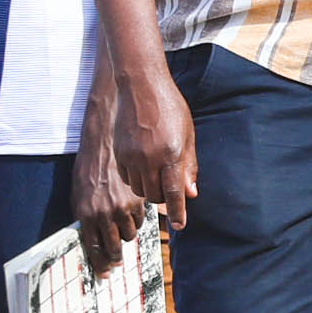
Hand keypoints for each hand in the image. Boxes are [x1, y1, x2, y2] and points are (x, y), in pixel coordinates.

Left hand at [74, 123, 142, 275]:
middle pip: (113, 247)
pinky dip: (136, 220)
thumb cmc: (88, 170)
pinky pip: (140, 220)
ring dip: (126, 235)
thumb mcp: (78, 195)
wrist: (104, 145)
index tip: (103, 274)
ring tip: (122, 228)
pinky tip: (130, 212)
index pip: (94, 249)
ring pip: (129, 235)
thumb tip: (89, 238)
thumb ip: (85, 217)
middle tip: (116, 263)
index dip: (100, 264)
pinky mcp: (136, 200)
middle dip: (115, 258)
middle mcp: (104, 215)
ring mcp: (121, 208)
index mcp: (86, 215)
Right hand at [111, 56, 199, 227]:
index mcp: (172, 153)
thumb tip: (191, 193)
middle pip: (155, 195)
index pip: (175, 192)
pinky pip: (127, 178)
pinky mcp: (119, 153)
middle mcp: (150, 158)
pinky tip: (142, 165)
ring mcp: (132, 156)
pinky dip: (136, 178)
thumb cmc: (169, 107)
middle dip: (163, 198)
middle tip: (168, 190)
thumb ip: (189, 165)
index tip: (179, 226)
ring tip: (155, 173)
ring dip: (149, 188)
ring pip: (140, 189)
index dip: (178, 212)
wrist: (141, 86)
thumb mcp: (187, 134)